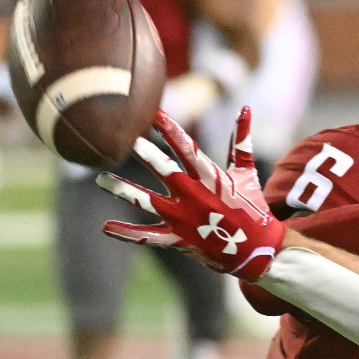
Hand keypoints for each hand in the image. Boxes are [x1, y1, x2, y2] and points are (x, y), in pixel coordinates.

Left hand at [97, 107, 285, 281]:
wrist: (258, 250)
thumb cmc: (252, 207)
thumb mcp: (246, 172)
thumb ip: (240, 141)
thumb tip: (243, 108)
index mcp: (211, 177)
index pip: (186, 146)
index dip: (168, 128)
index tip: (150, 112)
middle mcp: (194, 196)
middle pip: (165, 170)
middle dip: (146, 154)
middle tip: (125, 140)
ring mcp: (184, 219)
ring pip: (148, 202)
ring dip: (123, 191)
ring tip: (100, 180)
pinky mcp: (179, 240)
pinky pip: (149, 236)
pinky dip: (127, 233)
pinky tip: (106, 226)